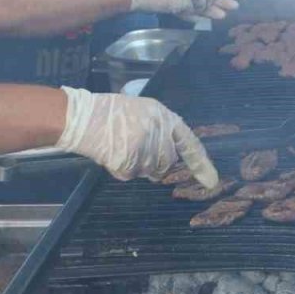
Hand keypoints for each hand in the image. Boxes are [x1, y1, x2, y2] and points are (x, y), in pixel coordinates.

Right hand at [56, 87, 217, 186]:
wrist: (83, 117)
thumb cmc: (109, 112)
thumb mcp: (141, 111)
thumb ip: (159, 130)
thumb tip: (168, 155)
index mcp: (163, 116)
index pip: (189, 142)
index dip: (201, 163)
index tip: (211, 181)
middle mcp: (158, 131)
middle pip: (166, 162)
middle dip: (154, 161)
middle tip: (132, 146)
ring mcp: (144, 147)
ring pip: (149, 171)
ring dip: (137, 166)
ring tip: (119, 146)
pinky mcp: (129, 161)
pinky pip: (131, 175)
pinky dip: (121, 170)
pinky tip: (111, 153)